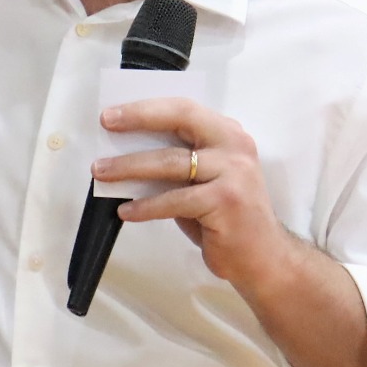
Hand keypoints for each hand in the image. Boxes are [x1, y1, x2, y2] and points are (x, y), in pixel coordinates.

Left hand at [92, 97, 366, 366]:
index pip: (184, 109)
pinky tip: (126, 211)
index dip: (146, 108)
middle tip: (105, 126)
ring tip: (101, 173)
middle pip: (181, 120)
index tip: (112, 113)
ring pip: (171, 162)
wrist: (264, 258)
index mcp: (228, 134)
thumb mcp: (202, 181)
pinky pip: (174, 200)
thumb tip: (125, 153)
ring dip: (130, 167)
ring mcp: (233, 173)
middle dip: (138, 119)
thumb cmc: (224, 218)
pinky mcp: (225, 201)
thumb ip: (176, 162)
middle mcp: (234, 146)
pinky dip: (146, 206)